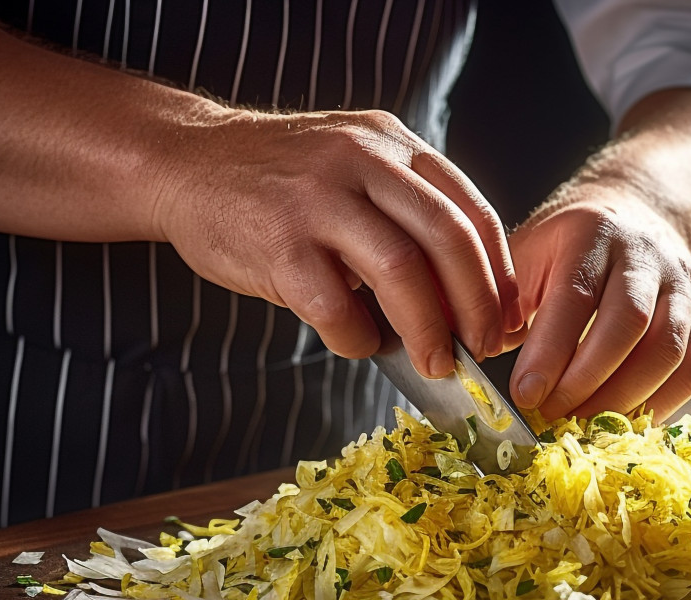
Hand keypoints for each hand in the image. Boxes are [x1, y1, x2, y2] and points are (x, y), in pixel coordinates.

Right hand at [153, 108, 520, 377]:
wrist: (186, 163)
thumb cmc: (281, 186)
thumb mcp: (354, 171)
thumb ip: (404, 217)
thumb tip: (462, 304)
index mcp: (392, 144)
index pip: (472, 212)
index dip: (499, 276)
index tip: (505, 321)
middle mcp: (362, 161)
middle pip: (448, 239)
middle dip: (477, 306)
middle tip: (481, 349)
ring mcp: (318, 199)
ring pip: (401, 269)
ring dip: (428, 328)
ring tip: (435, 364)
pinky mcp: (278, 241)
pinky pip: (334, 305)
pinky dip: (356, 337)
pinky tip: (357, 342)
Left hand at [505, 193, 690, 420]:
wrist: (634, 219)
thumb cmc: (565, 251)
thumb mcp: (527, 257)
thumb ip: (502, 303)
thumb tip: (472, 361)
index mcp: (592, 234)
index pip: (575, 297)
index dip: (551, 352)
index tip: (525, 395)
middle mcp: (646, 255)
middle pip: (629, 324)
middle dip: (587, 381)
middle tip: (552, 417)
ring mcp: (684, 285)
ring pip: (667, 350)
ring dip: (623, 399)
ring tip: (583, 427)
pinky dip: (659, 404)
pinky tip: (624, 424)